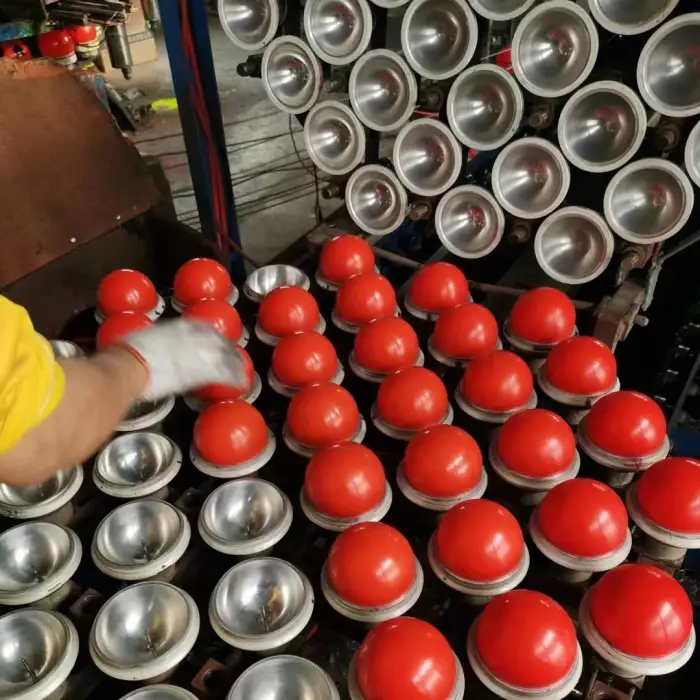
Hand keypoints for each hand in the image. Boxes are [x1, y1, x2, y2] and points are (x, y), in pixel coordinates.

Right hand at [121, 319, 250, 400]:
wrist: (129, 365)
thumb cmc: (127, 353)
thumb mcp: (143, 338)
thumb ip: (155, 341)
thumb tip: (152, 347)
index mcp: (179, 326)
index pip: (205, 329)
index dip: (214, 336)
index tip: (218, 342)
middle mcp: (193, 337)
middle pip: (220, 342)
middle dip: (229, 350)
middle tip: (236, 358)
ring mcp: (199, 354)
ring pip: (226, 357)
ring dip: (236, 365)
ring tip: (242, 373)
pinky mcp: (200, 372)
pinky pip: (224, 374)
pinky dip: (234, 378)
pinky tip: (240, 384)